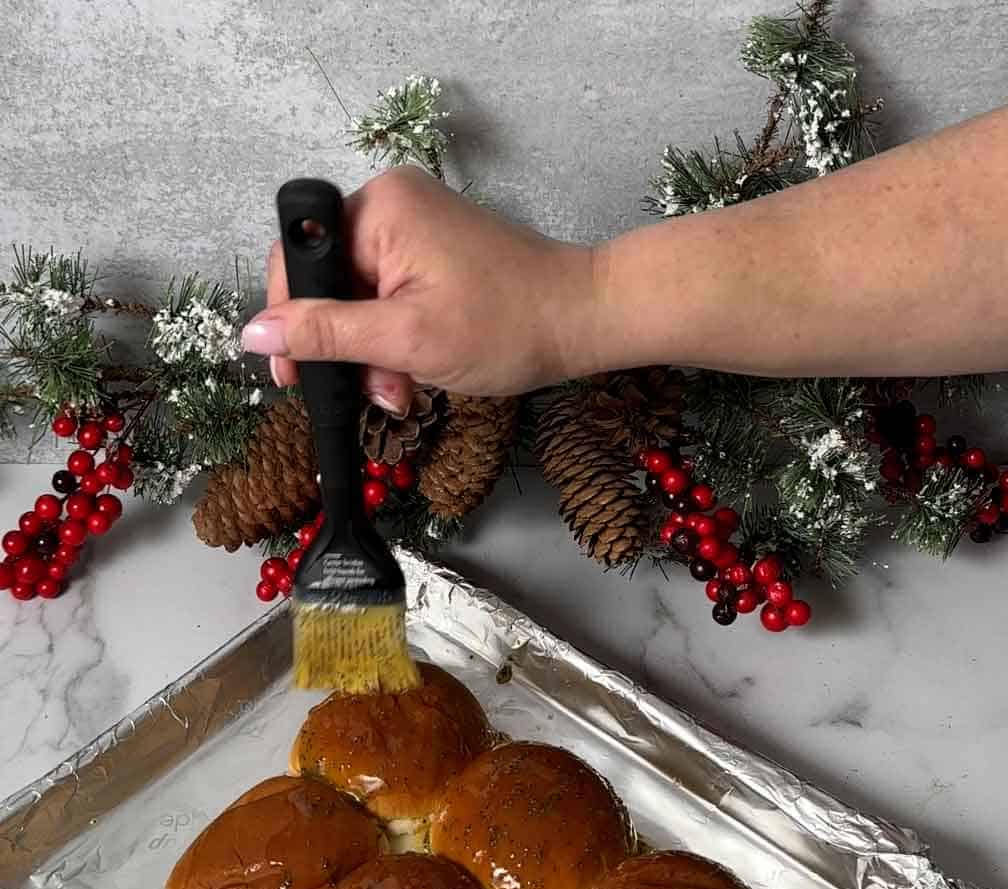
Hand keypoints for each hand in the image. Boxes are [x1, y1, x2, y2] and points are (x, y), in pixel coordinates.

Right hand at [242, 166, 597, 408]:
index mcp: (378, 208)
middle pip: (327, 282)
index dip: (289, 321)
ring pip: (357, 297)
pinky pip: (386, 296)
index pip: (299, 260)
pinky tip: (413, 372)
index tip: (293, 375)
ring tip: (402, 391)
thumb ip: (325, 335)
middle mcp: (390, 204)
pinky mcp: (431, 251)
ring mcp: (413, 226)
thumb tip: (253, 333)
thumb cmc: (507, 326)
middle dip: (343, 346)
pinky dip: (393, 339)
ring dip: (371, 353)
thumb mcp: (405, 340)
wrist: (582, 320)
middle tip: (375, 393)